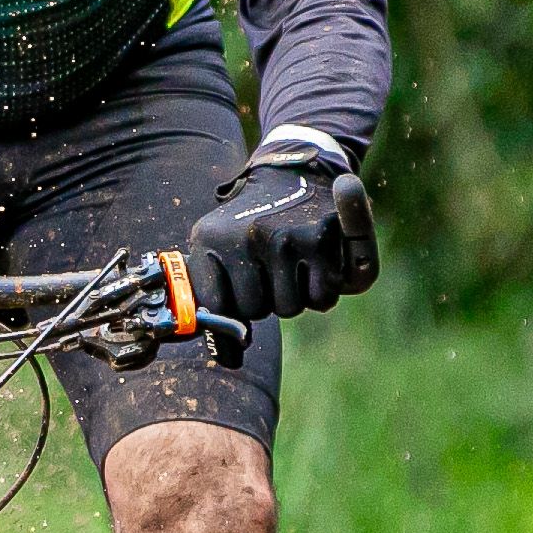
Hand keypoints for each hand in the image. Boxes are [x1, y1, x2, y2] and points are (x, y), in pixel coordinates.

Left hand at [188, 128, 378, 324]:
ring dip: (294, 293)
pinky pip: (321, 300)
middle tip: (271, 264)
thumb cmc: (254, 223)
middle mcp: (246, 237)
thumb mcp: (221, 247)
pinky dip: (322, 290)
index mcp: (210, 239)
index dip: (233, 303)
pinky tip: (316, 263)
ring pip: (289, 308)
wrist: (295, 171)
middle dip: (265, 297)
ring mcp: (285, 238)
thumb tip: (228, 362)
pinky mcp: (322, 241)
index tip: (238, 285)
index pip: (216, 307)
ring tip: (293, 260)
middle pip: (255, 310)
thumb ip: (217, 302)